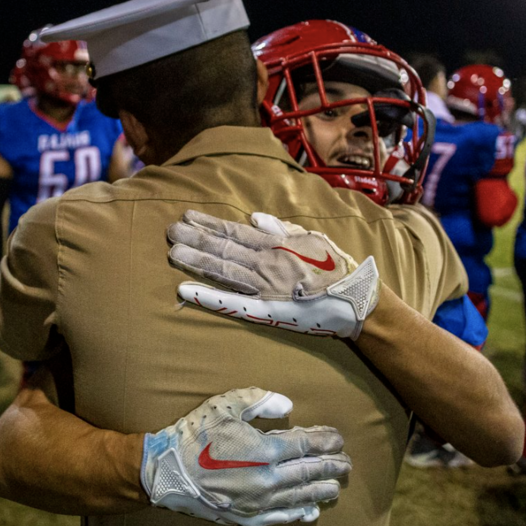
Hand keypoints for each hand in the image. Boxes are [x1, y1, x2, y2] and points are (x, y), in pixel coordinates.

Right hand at [141, 387, 349, 525]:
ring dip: (321, 490)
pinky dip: (299, 514)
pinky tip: (310, 511)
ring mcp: (258, 502)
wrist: (165, 472)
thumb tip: (289, 406)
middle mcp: (267, 479)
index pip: (306, 446)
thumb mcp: (225, 405)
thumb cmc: (195, 435)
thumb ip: (260, 400)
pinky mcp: (246, 517)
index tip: (338, 438)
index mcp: (265, 450)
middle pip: (309, 472)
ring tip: (336, 485)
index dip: (325, 441)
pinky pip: (280, 518)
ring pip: (299, 497)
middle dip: (331, 466)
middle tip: (346, 463)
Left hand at [167, 211, 379, 338]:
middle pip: (223, 248)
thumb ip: (281, 228)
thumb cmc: (336, 267)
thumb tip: (255, 218)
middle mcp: (266, 262)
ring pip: (223, 270)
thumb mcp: (312, 238)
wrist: (355, 300)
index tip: (187, 216)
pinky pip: (231, 302)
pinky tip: (185, 290)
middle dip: (195, 238)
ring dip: (195, 261)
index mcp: (276, 244)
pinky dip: (207, 296)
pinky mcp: (266, 310)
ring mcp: (264, 286)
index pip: (234, 232)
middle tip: (169, 230)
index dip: (209, 224)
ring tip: (173, 252)